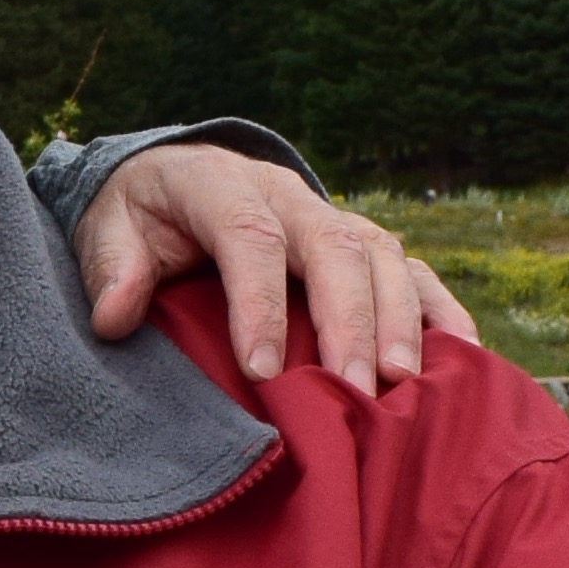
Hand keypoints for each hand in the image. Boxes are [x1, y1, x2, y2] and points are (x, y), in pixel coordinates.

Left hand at [67, 144, 473, 394]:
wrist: (174, 178)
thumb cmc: (140, 216)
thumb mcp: (106, 228)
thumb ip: (111, 266)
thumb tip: (116, 315)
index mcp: (218, 183)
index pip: (250, 237)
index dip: (260, 304)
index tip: (262, 371)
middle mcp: (285, 193)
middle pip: (332, 246)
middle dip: (348, 320)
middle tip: (354, 390)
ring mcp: (330, 214)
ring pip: (380, 255)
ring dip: (398, 319)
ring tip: (403, 384)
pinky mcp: (359, 241)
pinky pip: (412, 269)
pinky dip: (439, 310)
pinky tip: (462, 357)